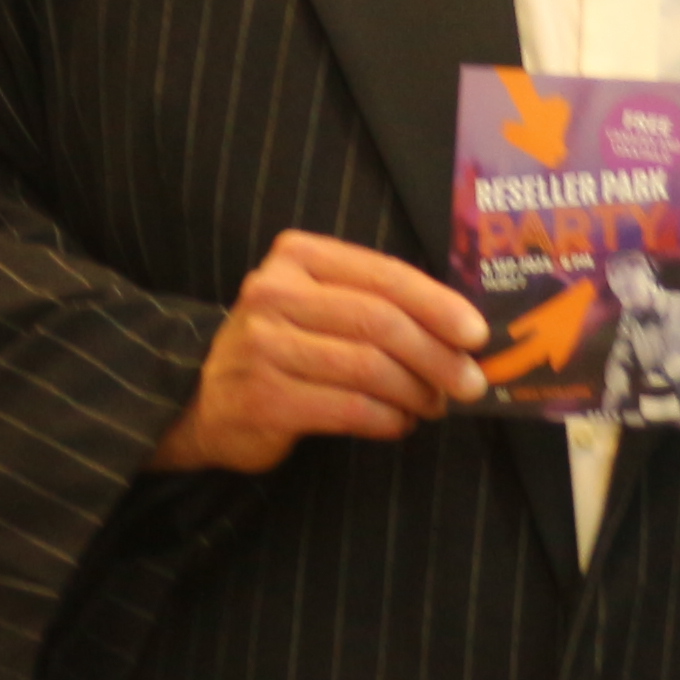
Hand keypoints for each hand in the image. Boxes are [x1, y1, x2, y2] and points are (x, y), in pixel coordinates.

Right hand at [149, 231, 484, 469]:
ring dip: (417, 392)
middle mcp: (274, 294)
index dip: (438, 305)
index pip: (384, 276)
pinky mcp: (265, 399)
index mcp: (297, 257)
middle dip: (437, 355)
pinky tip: (400, 422)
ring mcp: (264, 347)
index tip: (476, 334)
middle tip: (470, 383)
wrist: (203, 400)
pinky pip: (351, 409)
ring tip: (435, 405)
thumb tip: (460, 331)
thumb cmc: (284, 346)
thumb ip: (377, 303)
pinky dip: (389, 419)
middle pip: (380, 322)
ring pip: (369, 368)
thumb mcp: (319, 304)